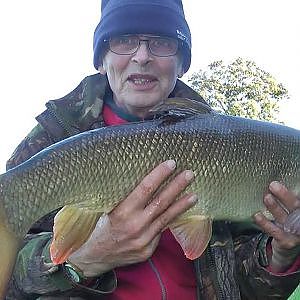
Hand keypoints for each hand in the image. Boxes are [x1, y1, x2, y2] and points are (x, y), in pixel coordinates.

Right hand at [67, 160, 196, 276]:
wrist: (95, 257)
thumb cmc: (101, 227)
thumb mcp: (107, 208)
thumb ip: (125, 198)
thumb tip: (145, 180)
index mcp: (122, 212)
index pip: (145, 188)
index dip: (160, 175)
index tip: (171, 164)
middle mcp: (135, 225)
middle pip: (161, 202)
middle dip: (177, 186)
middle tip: (189, 174)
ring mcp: (143, 240)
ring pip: (166, 218)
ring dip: (181, 205)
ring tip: (194, 195)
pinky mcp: (148, 250)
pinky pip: (161, 232)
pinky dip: (170, 220)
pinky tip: (178, 213)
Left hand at [254, 181, 299, 271]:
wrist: (287, 243)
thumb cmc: (287, 219)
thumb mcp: (289, 207)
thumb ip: (284, 197)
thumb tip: (271, 181)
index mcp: (299, 209)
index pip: (297, 199)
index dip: (291, 192)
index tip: (279, 180)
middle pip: (295, 206)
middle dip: (284, 195)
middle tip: (273, 185)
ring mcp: (296, 232)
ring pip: (284, 218)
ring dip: (274, 207)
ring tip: (266, 198)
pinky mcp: (286, 241)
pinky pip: (275, 231)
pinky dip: (265, 223)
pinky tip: (257, 216)